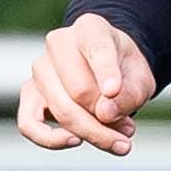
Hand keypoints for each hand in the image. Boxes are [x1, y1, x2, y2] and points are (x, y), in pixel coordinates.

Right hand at [18, 12, 156, 153]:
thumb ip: (129, 94)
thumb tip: (104, 113)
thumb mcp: (141, 79)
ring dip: (91, 133)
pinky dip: (50, 139)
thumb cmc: (125, 72)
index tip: (114, 90)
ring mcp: (40, 68)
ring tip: (118, 142)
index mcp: (91, 29)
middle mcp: (59, 44)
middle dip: (107, 120)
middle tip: (129, 132)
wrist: (109, 70)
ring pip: (61, 110)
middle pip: (79, 91)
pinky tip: (75, 141)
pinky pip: (28, 124)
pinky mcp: (29, 93)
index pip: (97, 51)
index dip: (106, 74)